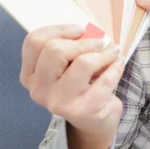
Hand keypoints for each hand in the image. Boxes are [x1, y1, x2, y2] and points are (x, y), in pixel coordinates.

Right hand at [19, 25, 124, 143]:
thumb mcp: (69, 65)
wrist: (94, 119)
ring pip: (82, 63)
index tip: (80, 30)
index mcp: (30, 75)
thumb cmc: (81, 85)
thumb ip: (71, 46)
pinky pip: (104, 80)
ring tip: (113, 52)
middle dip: (84, 42)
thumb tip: (89, 31)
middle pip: (55, 50)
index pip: (34, 42)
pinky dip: (116, 67)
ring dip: (104, 53)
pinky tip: (119, 63)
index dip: (59, 29)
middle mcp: (39, 90)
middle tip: (100, 43)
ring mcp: (58, 103)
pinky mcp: (82, 111)